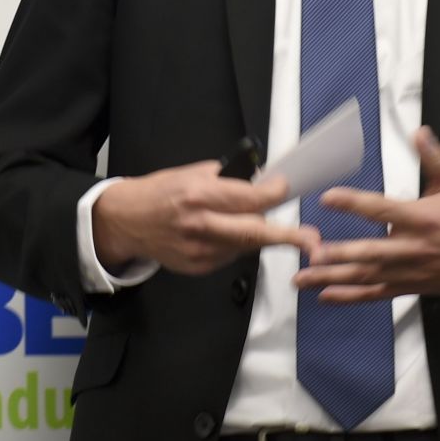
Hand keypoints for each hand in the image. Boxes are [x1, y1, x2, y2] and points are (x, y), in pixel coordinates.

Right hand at [94, 162, 315, 276]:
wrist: (125, 221)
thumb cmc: (158, 192)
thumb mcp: (189, 174)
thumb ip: (224, 180)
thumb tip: (257, 182)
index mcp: (199, 196)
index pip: (248, 197)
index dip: (272, 194)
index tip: (284, 188)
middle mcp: (201, 225)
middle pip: (254, 232)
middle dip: (288, 236)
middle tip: (314, 241)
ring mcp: (199, 251)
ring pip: (245, 246)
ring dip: (257, 234)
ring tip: (255, 224)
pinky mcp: (198, 267)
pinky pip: (229, 256)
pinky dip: (234, 244)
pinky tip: (222, 234)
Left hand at [292, 128, 439, 302]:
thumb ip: (434, 157)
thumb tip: (418, 131)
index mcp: (423, 219)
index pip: (382, 210)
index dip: (354, 203)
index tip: (328, 197)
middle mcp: (414, 248)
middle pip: (371, 253)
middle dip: (339, 254)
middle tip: (309, 252)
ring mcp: (411, 272)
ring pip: (368, 277)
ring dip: (333, 279)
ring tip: (301, 278)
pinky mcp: (412, 287)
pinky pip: (377, 294)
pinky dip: (351, 297)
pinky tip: (325, 296)